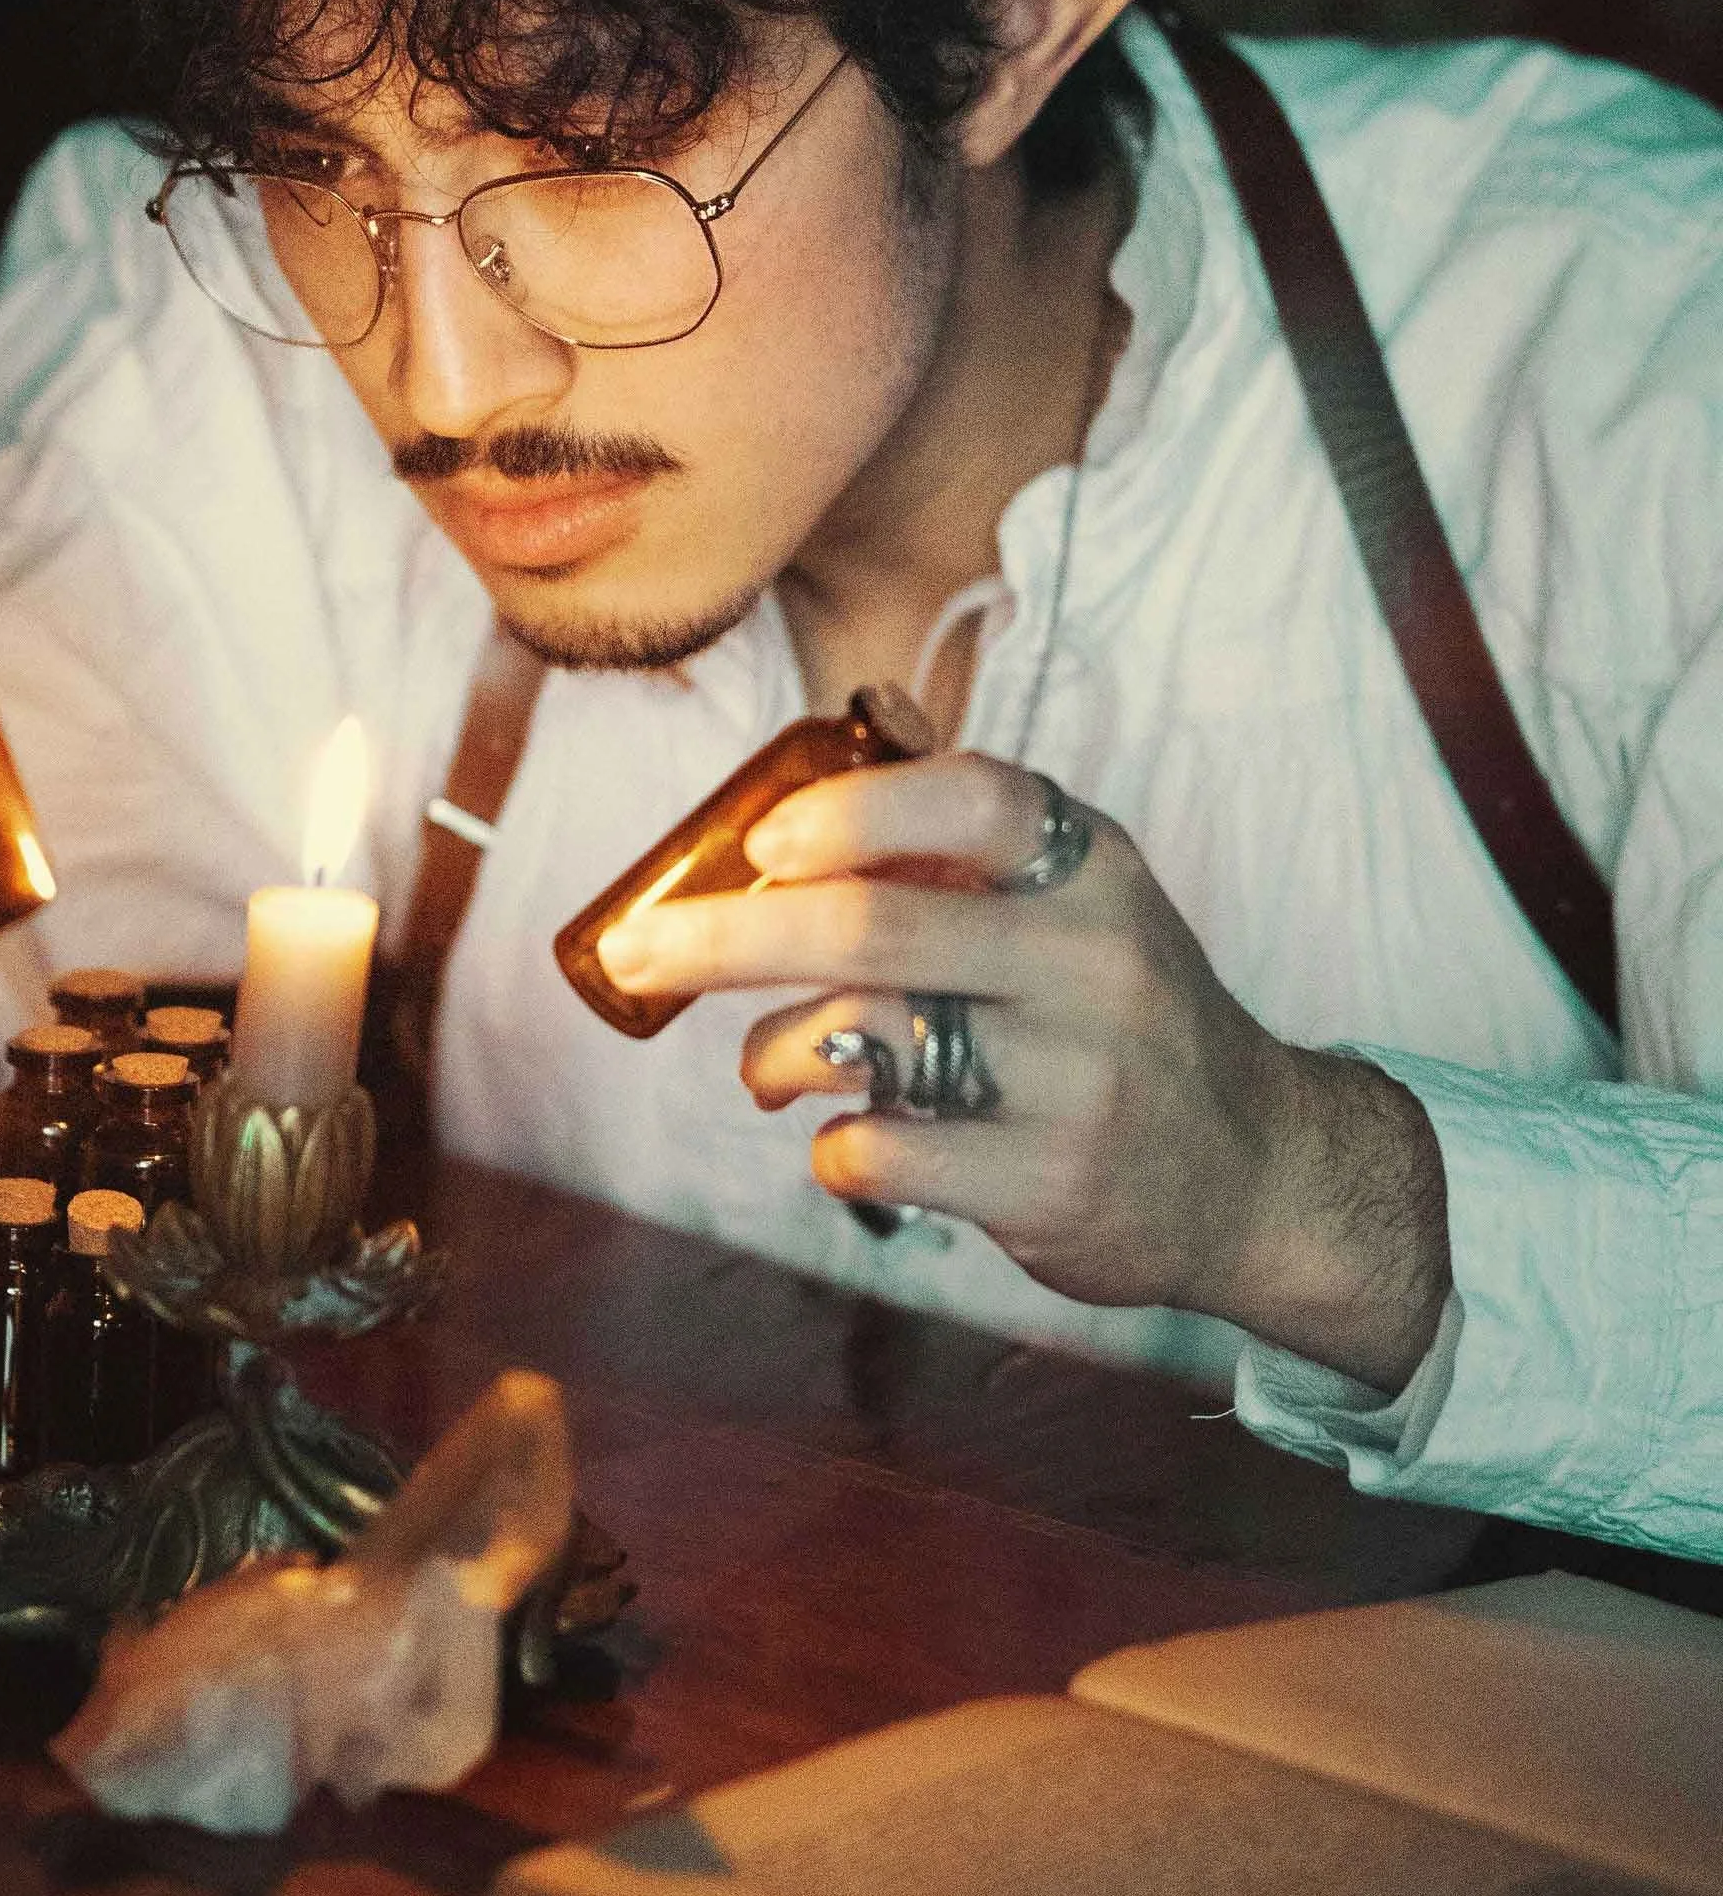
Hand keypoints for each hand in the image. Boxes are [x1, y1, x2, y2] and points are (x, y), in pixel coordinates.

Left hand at [593, 749, 1449, 1391]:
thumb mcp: (1078, 894)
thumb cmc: (1121, 1011)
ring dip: (776, 1052)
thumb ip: (966, 820)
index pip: (970, 798)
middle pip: (873, 929)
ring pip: (865, 1042)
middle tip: (637, 952)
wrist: (1258, 1172)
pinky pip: (883, 1152)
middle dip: (723, 937)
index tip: (759, 846)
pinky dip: (834, 1145)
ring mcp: (1080, 1078)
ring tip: (768, 1065)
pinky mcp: (1053, 1184)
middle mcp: (1095, 960)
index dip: (849, 812)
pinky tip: (853, 1138)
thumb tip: (860, 711)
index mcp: (1090, 866)